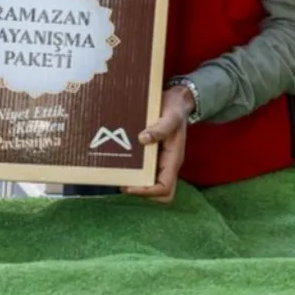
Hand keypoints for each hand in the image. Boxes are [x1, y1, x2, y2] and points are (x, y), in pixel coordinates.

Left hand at [121, 86, 192, 203]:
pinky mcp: (151, 156)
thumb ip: (161, 128)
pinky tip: (119, 163)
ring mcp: (159, 162)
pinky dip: (131, 172)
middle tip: (123, 182)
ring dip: (134, 183)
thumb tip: (143, 139)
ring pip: (149, 185)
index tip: (128, 185)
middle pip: (159, 194)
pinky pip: (143, 172)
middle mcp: (167, 165)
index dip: (146, 192)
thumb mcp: (171, 115)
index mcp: (174, 159)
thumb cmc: (175, 108)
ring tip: (118, 173)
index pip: (165, 189)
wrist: (176, 100)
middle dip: (141, 192)